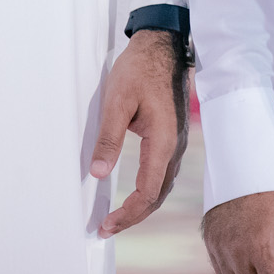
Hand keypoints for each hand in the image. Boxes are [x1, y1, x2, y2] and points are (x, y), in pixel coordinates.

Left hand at [91, 28, 189, 235]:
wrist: (163, 45)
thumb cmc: (140, 69)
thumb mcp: (117, 101)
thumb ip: (108, 139)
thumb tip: (97, 173)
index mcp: (162, 141)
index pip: (147, 192)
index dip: (127, 214)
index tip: (106, 224)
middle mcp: (174, 146)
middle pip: (157, 196)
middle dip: (133, 216)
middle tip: (108, 228)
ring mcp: (176, 142)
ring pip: (162, 186)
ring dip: (142, 206)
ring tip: (119, 217)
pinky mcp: (172, 135)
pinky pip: (163, 173)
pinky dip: (149, 190)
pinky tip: (135, 193)